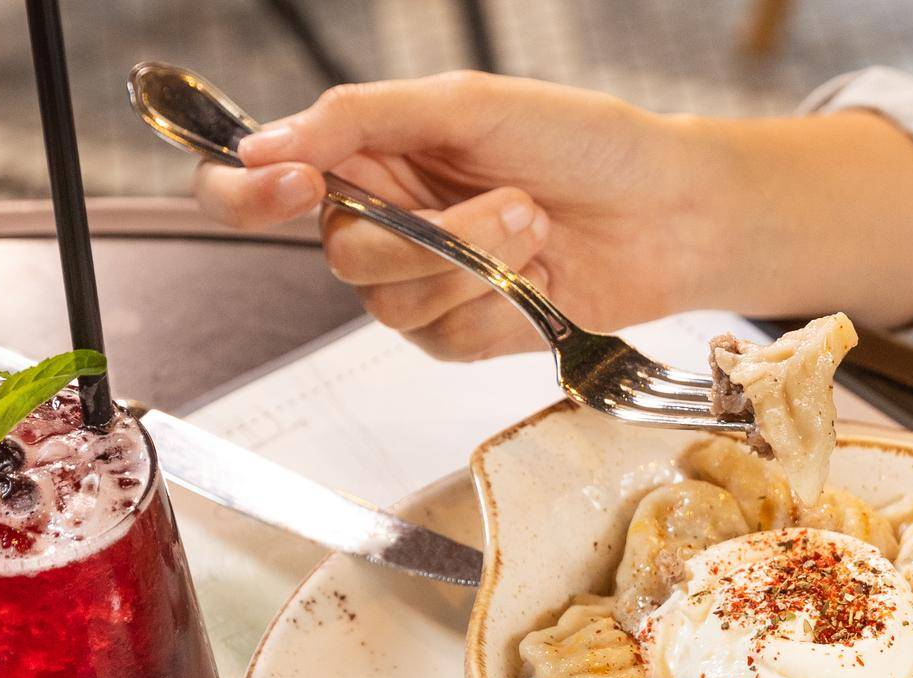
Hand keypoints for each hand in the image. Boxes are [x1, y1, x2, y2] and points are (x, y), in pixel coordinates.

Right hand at [196, 74, 710, 358]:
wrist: (665, 211)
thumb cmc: (583, 144)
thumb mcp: (466, 103)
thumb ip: (359, 119)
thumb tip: (264, 144)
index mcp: (366, 156)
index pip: (258, 187)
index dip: (247, 195)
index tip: (292, 184)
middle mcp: (382, 224)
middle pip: (340, 257)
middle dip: (423, 238)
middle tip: (510, 201)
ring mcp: (423, 287)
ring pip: (393, 306)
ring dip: (473, 267)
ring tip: (537, 224)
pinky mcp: (464, 335)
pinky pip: (446, 340)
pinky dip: (498, 307)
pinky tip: (540, 276)